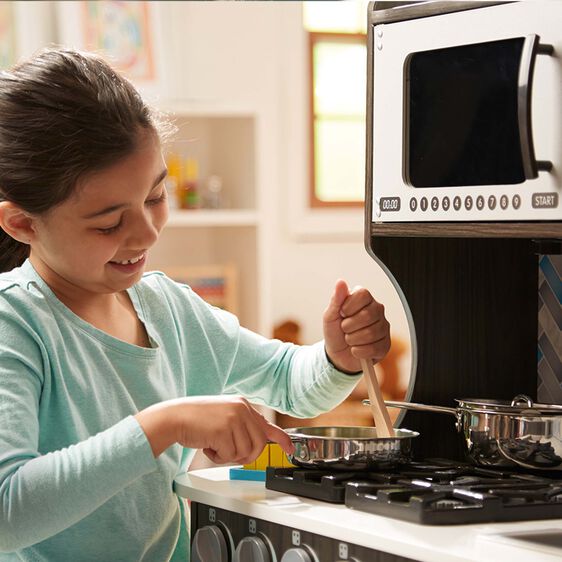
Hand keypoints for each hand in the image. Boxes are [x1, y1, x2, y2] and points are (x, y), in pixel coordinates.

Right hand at [135, 396, 293, 461]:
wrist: (174, 417)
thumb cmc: (196, 420)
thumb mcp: (224, 417)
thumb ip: (242, 426)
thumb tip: (257, 444)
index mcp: (243, 405)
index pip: (268, 425)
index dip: (282, 440)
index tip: (290, 450)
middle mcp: (242, 409)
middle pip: (259, 445)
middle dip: (245, 456)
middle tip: (229, 452)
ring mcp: (234, 418)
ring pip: (245, 453)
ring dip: (229, 456)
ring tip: (215, 445)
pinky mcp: (224, 429)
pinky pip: (230, 456)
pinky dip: (217, 457)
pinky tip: (208, 445)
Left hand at [323, 279, 389, 372]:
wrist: (337, 354)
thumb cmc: (335, 332)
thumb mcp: (330, 315)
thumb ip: (336, 299)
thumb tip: (340, 282)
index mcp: (364, 299)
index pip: (363, 294)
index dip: (349, 306)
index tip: (342, 314)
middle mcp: (377, 310)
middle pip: (367, 315)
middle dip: (349, 326)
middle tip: (344, 329)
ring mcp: (383, 327)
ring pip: (371, 333)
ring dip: (353, 340)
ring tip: (350, 339)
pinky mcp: (385, 344)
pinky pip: (374, 348)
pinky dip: (359, 351)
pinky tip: (356, 349)